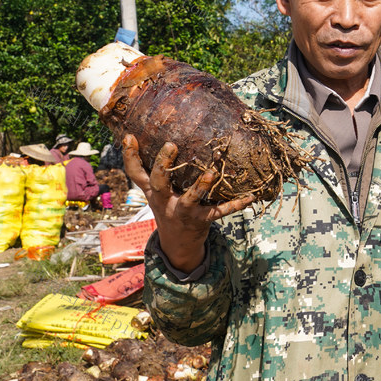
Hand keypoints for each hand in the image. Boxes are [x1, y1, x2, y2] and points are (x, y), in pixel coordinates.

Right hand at [123, 134, 254, 273]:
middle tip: (170, 144)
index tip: (129, 135)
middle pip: (159, 182)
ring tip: (210, 173)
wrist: (177, 245)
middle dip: (163, 164)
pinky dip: (235, 204)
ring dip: (200, 186)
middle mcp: (165, 201)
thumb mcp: (157, 193)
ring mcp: (183, 212)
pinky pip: (219, 212)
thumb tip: (148, 138)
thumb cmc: (169, 208)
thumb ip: (154, 172)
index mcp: (154, 192)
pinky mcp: (201, 220)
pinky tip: (250, 197)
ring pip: (190, 199)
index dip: (130, 155)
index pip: (136, 173)